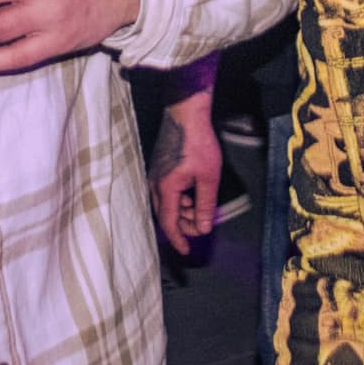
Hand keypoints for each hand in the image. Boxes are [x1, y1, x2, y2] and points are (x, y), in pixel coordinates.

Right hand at [147, 89, 220, 253]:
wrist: (185, 113)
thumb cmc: (198, 143)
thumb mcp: (208, 177)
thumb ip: (205, 205)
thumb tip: (203, 228)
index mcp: (166, 188)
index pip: (169, 222)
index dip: (178, 239)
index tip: (186, 251)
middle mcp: (155, 183)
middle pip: (166, 215)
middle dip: (183, 225)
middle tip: (201, 226)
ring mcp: (155, 174)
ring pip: (166, 203)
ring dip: (182, 211)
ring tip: (200, 209)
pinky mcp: (158, 167)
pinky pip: (165, 192)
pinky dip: (178, 199)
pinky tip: (191, 194)